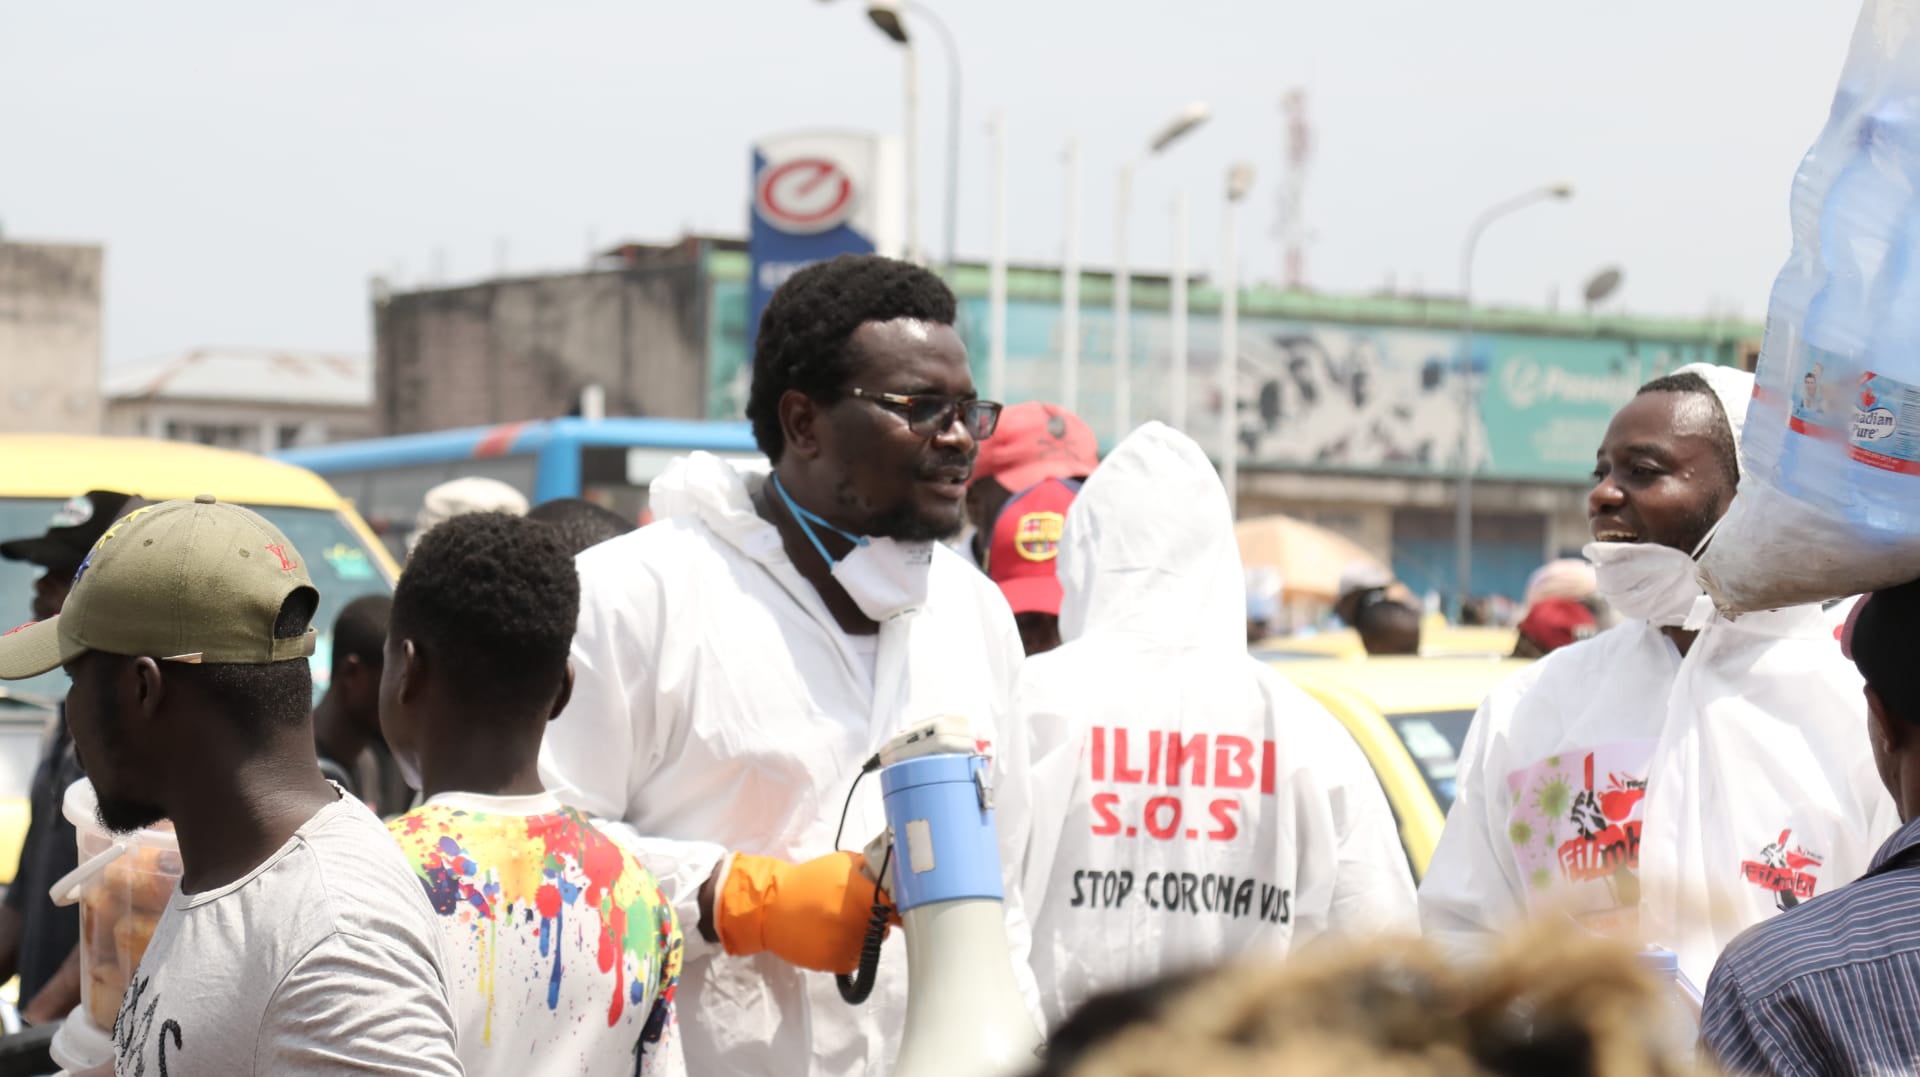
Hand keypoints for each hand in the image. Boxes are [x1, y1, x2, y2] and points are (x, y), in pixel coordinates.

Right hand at [712, 851, 894, 973]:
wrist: (771, 908)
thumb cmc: (807, 881)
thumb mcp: (841, 863)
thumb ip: (869, 869)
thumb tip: (893, 873)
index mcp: (865, 896)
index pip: (900, 906)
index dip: (900, 906)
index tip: (897, 905)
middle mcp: (861, 923)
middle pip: (886, 927)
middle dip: (877, 919)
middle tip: (858, 911)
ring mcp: (850, 946)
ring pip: (872, 945)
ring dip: (863, 936)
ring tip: (840, 923)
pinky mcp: (837, 963)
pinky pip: (856, 959)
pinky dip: (849, 951)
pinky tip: (832, 936)